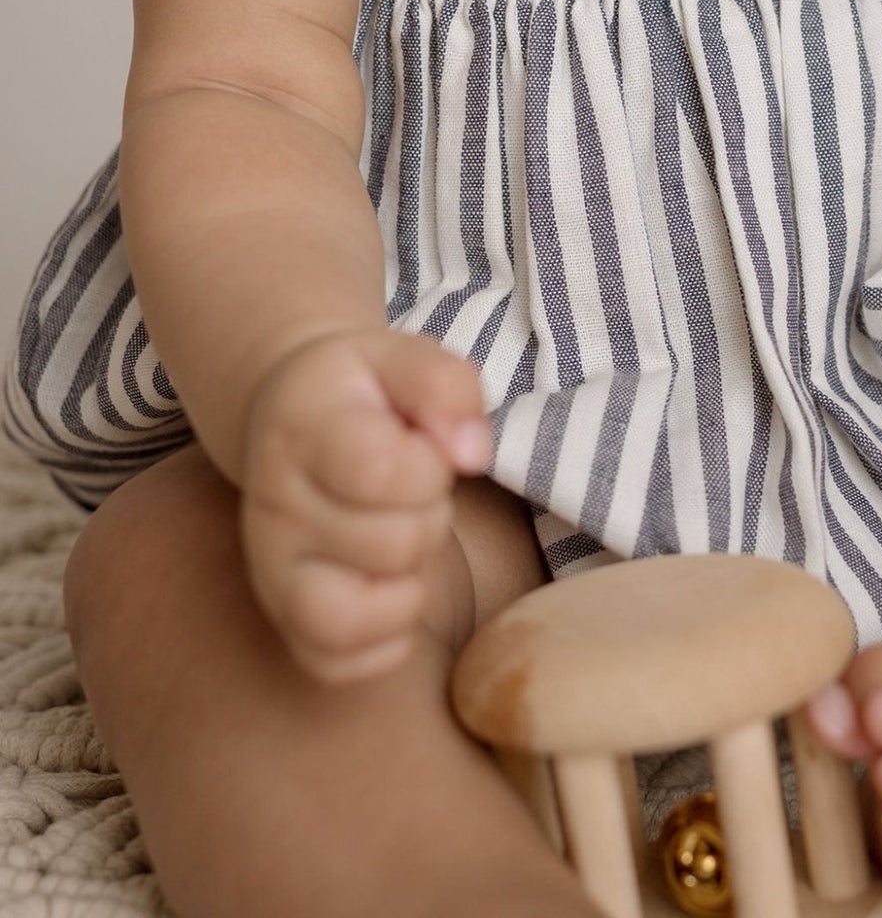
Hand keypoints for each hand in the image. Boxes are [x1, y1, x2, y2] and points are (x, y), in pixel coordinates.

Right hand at [238, 328, 492, 683]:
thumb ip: (447, 388)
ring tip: (401, 532)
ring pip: (355, 617)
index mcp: (302, 429)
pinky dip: (385, 638)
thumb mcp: (407, 356)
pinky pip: (339, 664)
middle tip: (412, 484)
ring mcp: (271, 570)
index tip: (424, 444)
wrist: (296, 415)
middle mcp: (271, 506)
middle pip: (393, 544)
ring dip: (408, 578)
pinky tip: (393, 583)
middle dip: (430, 511)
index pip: (381, 471)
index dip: (430, 464)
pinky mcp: (283, 619)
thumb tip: (472, 456)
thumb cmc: (364, 391)